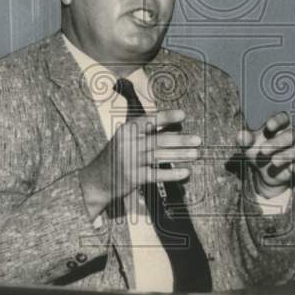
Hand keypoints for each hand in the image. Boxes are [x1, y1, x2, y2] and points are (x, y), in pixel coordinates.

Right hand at [79, 109, 200, 219]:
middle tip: (198, 140)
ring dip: (180, 155)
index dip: (167, 117)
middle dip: (180, 140)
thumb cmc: (118, 156)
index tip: (183, 115)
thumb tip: (175, 128)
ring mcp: (129, 161)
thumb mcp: (127, 140)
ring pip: (159, 156)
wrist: (96, 180)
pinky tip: (185, 172)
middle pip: (158, 140)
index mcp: (126, 130)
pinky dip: (171, 173)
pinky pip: (156, 175)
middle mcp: (127, 144)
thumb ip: (148, 133)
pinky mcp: (132, 177)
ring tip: (196, 154)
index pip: (149, 120)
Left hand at [235, 111, 294, 199]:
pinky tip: (292, 169)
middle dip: (277, 142)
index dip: (278, 121)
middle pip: (291, 135)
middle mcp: (292, 135)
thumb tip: (241, 135)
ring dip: (285, 156)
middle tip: (263, 150)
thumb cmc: (257, 150)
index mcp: (280, 125)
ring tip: (273, 162)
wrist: (264, 172)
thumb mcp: (248, 145)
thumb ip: (245, 139)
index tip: (269, 126)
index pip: (283, 118)